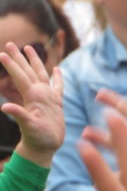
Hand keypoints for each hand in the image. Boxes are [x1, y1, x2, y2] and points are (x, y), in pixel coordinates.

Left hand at [2, 42, 63, 166]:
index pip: (21, 77)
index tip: (2, 53)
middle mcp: (38, 94)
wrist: (45, 147)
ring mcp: (47, 98)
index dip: (12, 66)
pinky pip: (57, 87)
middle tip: (10, 43)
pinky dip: (57, 78)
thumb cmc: (38, 138)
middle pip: (28, 72)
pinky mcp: (56, 104)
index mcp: (33, 97)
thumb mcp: (29, 126)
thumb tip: (4, 107)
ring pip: (40, 75)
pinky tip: (56, 70)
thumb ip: (19, 114)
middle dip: (19, 58)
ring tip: (28, 48)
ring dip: (34, 62)